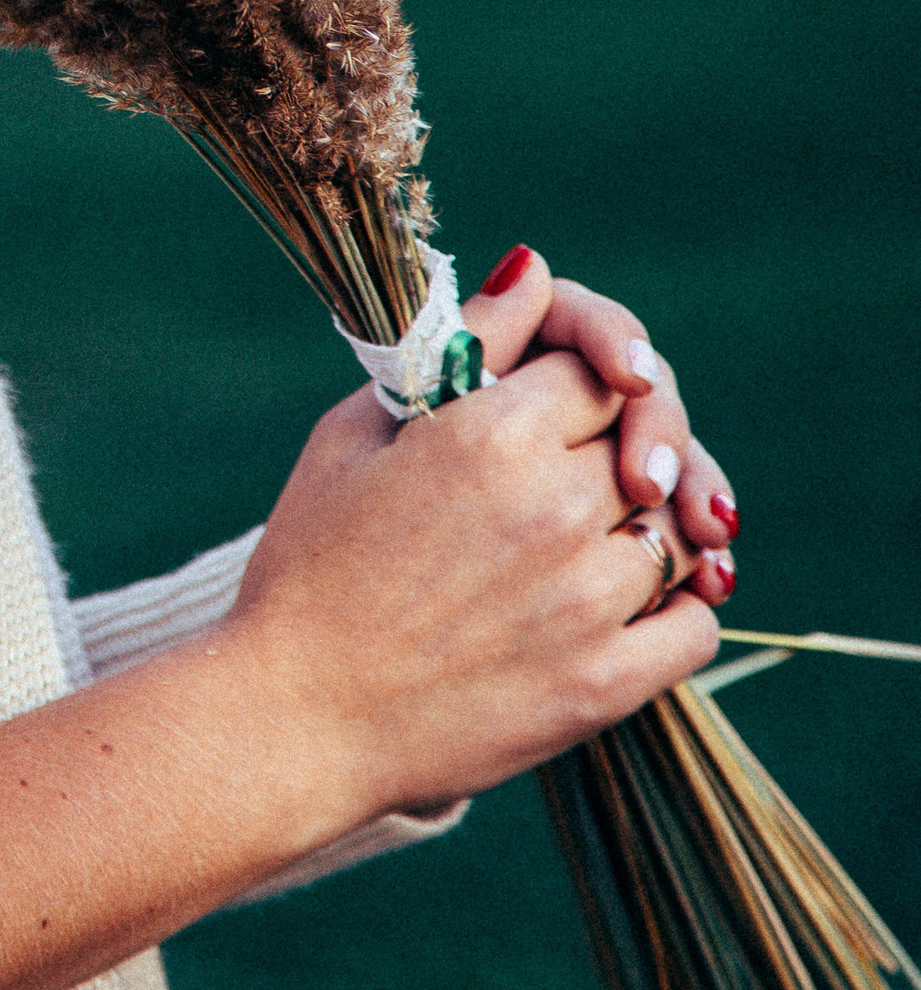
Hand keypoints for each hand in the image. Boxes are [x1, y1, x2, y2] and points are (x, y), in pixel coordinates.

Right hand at [228, 255, 725, 832]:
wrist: (293, 719)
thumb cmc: (309, 568)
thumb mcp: (356, 434)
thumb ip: (463, 346)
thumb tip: (532, 270)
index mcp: (489, 435)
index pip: (599, 370)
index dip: (582, 383)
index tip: (553, 412)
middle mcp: (553, 508)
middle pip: (647, 444)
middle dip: (618, 451)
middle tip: (572, 482)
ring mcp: (587, 601)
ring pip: (681, 531)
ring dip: (650, 528)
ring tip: (593, 546)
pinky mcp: (604, 685)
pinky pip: (697, 624)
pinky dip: (677, 607)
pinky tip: (626, 606)